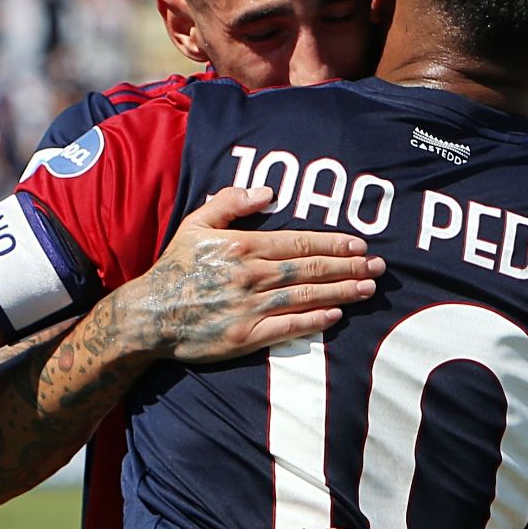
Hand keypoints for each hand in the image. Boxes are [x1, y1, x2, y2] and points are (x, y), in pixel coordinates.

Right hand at [124, 185, 383, 361]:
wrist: (149, 316)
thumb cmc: (174, 268)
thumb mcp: (195, 224)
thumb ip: (231, 202)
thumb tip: (267, 191)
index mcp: (242, 247)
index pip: (299, 243)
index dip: (333, 244)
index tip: (359, 245)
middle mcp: (250, 277)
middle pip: (310, 270)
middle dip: (348, 267)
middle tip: (378, 267)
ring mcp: (249, 309)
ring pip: (306, 297)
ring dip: (342, 292)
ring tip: (368, 289)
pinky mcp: (245, 337)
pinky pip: (288, 327)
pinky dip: (314, 321)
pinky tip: (336, 315)